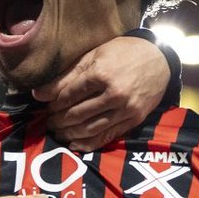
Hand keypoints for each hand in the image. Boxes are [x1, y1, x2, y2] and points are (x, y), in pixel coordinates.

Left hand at [34, 35, 171, 150]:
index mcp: (101, 73)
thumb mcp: (94, 55)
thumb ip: (67, 75)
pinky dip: (88, 144)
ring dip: (70, 134)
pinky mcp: (133, 120)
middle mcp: (114, 94)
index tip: (47, 106)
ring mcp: (125, 109)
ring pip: (90, 129)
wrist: (159, 59)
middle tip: (50, 122)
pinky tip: (75, 144)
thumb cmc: (123, 53)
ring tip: (59, 132)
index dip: (54, 103)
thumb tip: (39, 94)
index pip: (69, 96)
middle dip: (59, 120)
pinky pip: (107, 137)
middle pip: (77, 114)